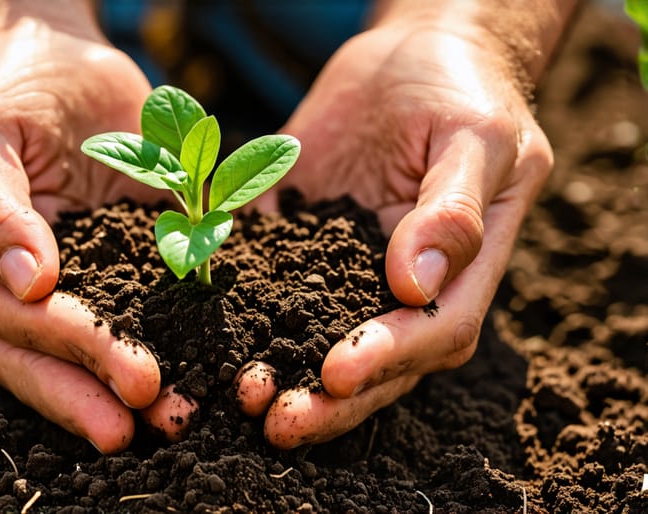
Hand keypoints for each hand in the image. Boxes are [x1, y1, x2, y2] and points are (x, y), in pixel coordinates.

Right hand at [0, 2, 193, 452]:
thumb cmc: (10, 78)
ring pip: (57, 351)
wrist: (43, 50)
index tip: (127, 367)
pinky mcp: (96, 261)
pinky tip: (191, 372)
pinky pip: (115, 311)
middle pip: (22, 350)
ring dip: (107, 388)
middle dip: (82, 388)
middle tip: (147, 417)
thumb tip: (25, 283)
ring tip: (169, 418)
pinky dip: (146, 342)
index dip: (58, 343)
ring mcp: (43, 272)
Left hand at [237, 11, 557, 447]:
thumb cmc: (459, 91)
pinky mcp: (301, 248)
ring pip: (318, 339)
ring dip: (281, 374)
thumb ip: (452, 212)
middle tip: (275, 420)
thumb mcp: (474, 138)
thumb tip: (414, 286)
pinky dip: (239, 315)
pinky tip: (203, 337)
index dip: (388, 359)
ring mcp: (348, 273)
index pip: (434, 334)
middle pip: (376, 363)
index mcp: (462, 273)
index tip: (337, 371)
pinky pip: (270, 288)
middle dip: (329, 400)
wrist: (413, 57)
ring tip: (236, 396)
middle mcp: (404, 289)